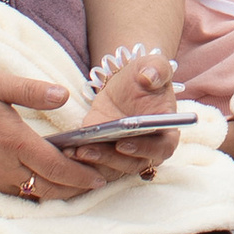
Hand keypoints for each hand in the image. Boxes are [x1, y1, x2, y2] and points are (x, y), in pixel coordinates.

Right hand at [0, 67, 96, 199]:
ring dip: (59, 192)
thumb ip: (30, 89)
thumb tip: (63, 94)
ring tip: (79, 181)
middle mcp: (4, 168)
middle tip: (98, 180)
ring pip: (35, 196)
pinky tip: (46, 180)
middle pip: (51, 189)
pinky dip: (37, 192)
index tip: (101, 175)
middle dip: (77, 188)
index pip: (57, 168)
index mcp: (12, 142)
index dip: (82, 175)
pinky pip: (16, 195)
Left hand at [60, 42, 183, 177]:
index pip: (162, 149)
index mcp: (167, 131)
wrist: (126, 84)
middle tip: (88, 149)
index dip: (145, 150)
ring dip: (93, 162)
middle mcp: (148, 149)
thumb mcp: (153, 65)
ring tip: (73, 150)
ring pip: (113, 168)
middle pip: (133, 163)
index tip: (124, 143)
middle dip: (109, 158)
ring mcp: (126, 155)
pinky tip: (66, 150)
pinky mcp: (106, 155)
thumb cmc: (144, 76)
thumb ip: (157, 69)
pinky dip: (83, 162)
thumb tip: (149, 78)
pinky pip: (96, 165)